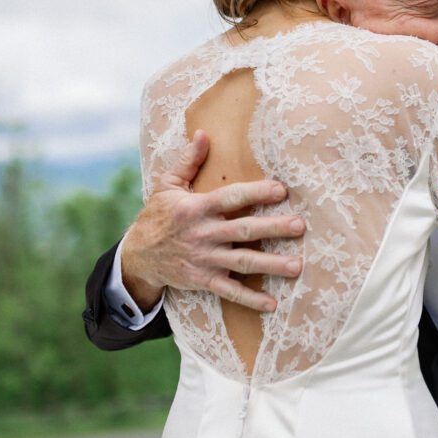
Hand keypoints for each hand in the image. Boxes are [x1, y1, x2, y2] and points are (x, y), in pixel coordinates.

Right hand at [121, 130, 305, 312]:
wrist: (137, 256)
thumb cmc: (158, 215)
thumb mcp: (167, 185)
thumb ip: (188, 161)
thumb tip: (204, 133)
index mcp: (197, 208)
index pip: (231, 198)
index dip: (255, 193)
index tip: (280, 190)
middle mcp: (203, 234)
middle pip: (244, 230)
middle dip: (273, 228)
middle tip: (300, 226)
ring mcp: (204, 259)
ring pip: (243, 262)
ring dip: (271, 265)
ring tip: (297, 266)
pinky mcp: (203, 280)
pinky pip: (230, 291)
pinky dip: (250, 299)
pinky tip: (272, 304)